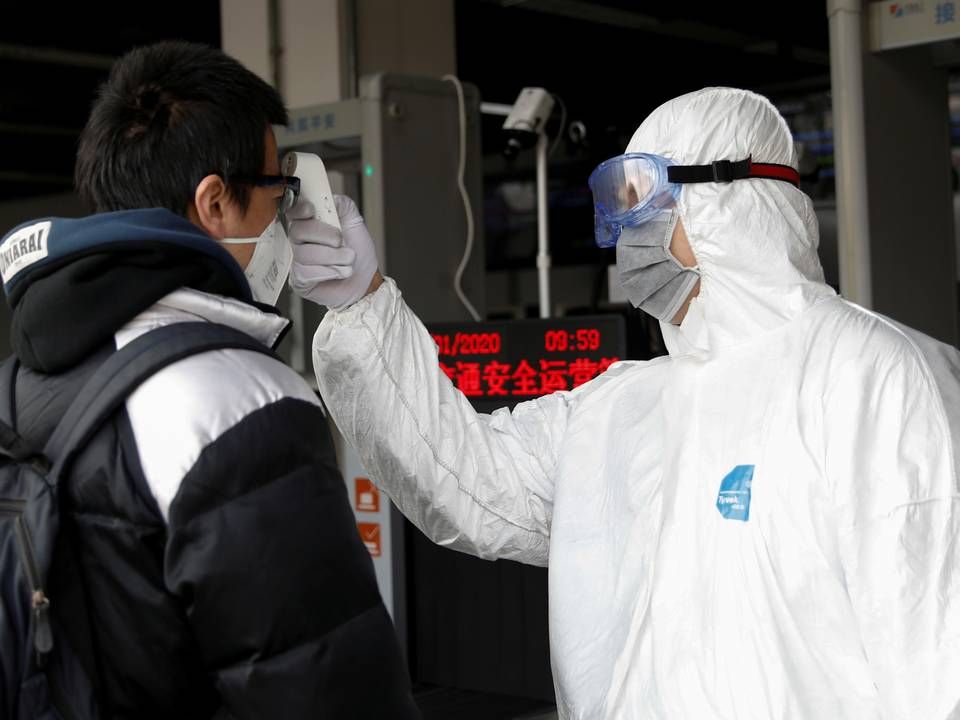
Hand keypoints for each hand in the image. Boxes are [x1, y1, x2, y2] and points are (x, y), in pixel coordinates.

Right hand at [286, 194, 379, 308]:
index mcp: (311, 223)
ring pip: (305, 254)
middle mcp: (301, 241)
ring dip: (333, 257)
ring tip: (348, 260)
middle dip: (324, 235)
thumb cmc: (359, 253)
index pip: (293, 211)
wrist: (366, 280)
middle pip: (298, 231)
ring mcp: (298, 261)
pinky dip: (329, 272)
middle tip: (341, 241)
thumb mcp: (355, 223)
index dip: (299, 209)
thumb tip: (330, 197)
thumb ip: (343, 206)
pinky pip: (307, 273)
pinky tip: (338, 273)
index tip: (311, 210)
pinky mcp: (300, 280)